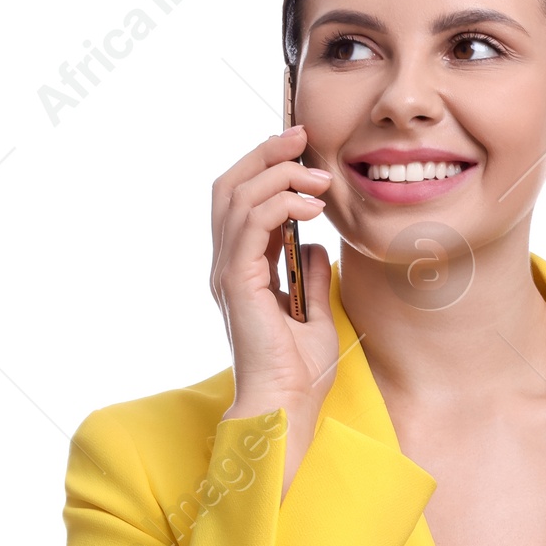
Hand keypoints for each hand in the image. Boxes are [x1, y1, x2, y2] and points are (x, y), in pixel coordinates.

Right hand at [210, 124, 338, 496]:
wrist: (287, 408)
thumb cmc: (299, 375)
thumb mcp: (315, 314)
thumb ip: (311, 279)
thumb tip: (318, 246)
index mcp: (242, 271)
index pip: (243, 201)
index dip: (267, 168)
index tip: (303, 150)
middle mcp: (227, 267)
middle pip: (230, 187)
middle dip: (265, 154)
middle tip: (303, 137)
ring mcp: (227, 273)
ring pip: (236, 197)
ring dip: (278, 175)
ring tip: (317, 176)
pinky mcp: (237, 283)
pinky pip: (250, 226)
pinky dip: (279, 204)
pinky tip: (309, 205)